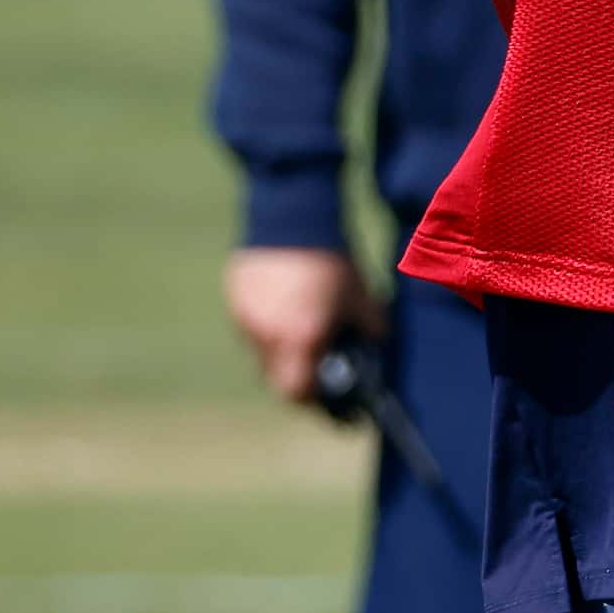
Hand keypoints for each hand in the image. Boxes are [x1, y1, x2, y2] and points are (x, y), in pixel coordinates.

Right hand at [223, 248, 384, 403]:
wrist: (291, 214)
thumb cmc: (331, 259)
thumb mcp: (360, 295)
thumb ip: (371, 327)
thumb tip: (377, 344)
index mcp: (300, 339)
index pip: (298, 392)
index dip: (314, 398)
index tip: (327, 393)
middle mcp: (268, 337)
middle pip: (277, 379)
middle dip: (298, 377)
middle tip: (317, 364)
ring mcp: (247, 320)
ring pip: (262, 355)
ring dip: (282, 352)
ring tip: (302, 328)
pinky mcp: (236, 302)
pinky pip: (252, 329)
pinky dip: (269, 328)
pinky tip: (286, 307)